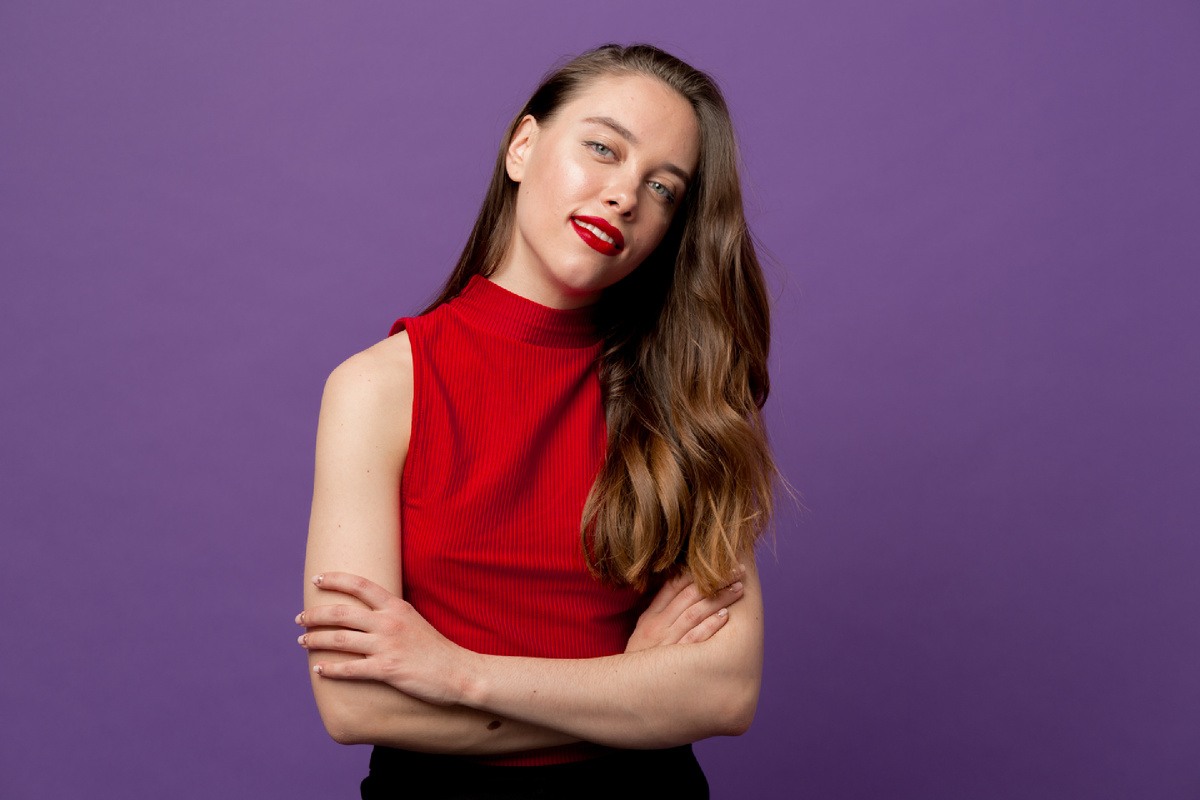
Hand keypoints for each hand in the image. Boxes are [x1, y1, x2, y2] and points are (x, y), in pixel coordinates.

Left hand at [297, 572, 474, 705]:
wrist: (459, 672)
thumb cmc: (436, 649)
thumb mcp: (414, 621)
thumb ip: (390, 614)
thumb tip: (366, 613)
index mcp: (396, 606)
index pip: (359, 584)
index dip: (334, 579)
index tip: (316, 579)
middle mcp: (389, 622)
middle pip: (341, 612)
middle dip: (314, 615)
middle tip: (300, 619)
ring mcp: (387, 646)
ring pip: (340, 639)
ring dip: (316, 640)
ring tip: (302, 642)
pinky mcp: (387, 670)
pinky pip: (350, 669)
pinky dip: (331, 669)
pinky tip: (319, 670)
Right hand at [625, 565, 746, 653]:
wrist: (626, 692)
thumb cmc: (642, 660)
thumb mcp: (644, 631)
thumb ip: (660, 609)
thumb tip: (682, 586)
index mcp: (651, 616)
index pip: (674, 585)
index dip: (697, 571)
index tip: (717, 561)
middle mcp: (659, 626)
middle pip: (690, 595)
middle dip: (715, 580)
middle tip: (737, 570)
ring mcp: (668, 642)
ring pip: (695, 613)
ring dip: (718, 599)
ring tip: (738, 588)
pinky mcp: (676, 661)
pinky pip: (695, 639)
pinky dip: (710, 625)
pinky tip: (725, 615)